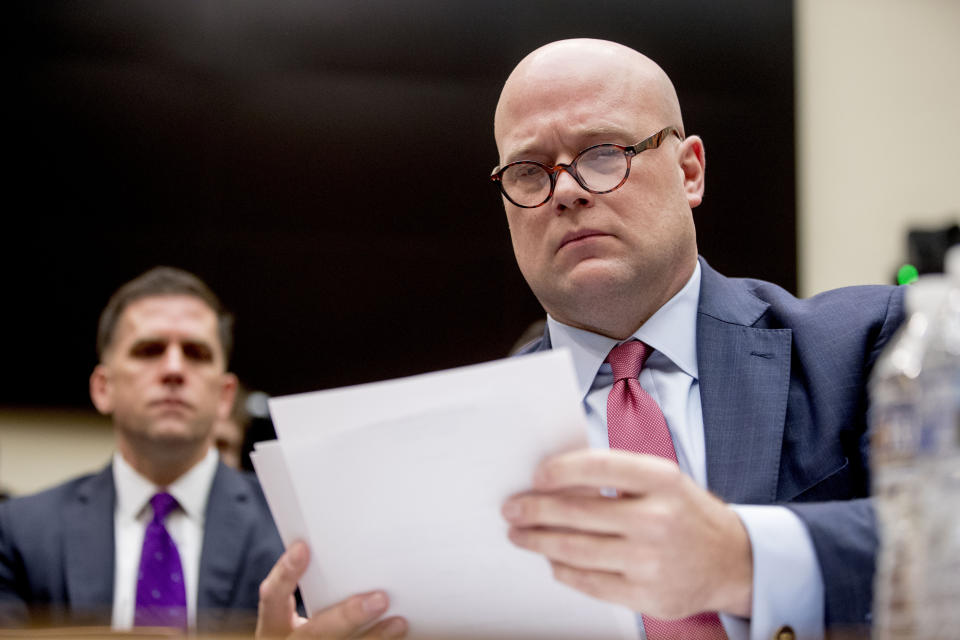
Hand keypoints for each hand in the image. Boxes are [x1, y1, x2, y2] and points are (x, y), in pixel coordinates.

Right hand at [256, 541, 407, 638]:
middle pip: (313, 633)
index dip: (285, 573)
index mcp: (274, 625)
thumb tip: (349, 546)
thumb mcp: (303, 608)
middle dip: (347, 616)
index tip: (302, 547)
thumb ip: (320, 586)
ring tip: (398, 623)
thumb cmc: (312, 623)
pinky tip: (399, 636)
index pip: (272, 596)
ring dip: (372, 637)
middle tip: (380, 599)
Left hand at [501, 449, 751, 618]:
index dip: (560, 471)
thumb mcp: (662, 480)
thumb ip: (616, 475)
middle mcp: (658, 519)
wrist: (731, 561)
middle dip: (534, 510)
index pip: (597, 467)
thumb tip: (555, 479)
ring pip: (576, 550)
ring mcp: (651, 561)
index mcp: (662, 480)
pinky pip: (589, 582)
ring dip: (538, 541)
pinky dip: (563, 569)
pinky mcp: (646, 595)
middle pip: (577, 513)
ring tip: (520, 535)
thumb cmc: (686, 513)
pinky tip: (551, 559)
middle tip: (512, 508)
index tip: (536, 476)